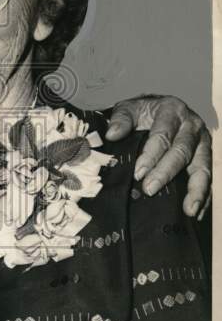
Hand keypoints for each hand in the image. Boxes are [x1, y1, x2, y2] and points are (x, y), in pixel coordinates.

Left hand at [106, 95, 211, 217]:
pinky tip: (196, 212)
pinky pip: (207, 178)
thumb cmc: (141, 112)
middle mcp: (192, 125)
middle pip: (182, 151)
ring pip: (202, 167)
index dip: (151, 155)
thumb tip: (112, 135)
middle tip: (149, 190)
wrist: (158, 110)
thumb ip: (120, 119)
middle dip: (166, 172)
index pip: (163, 134)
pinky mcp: (206, 157)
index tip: (138, 173)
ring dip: (196, 190)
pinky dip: (204, 196)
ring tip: (188, 210)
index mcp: (172, 110)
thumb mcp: (128, 109)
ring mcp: (202, 142)